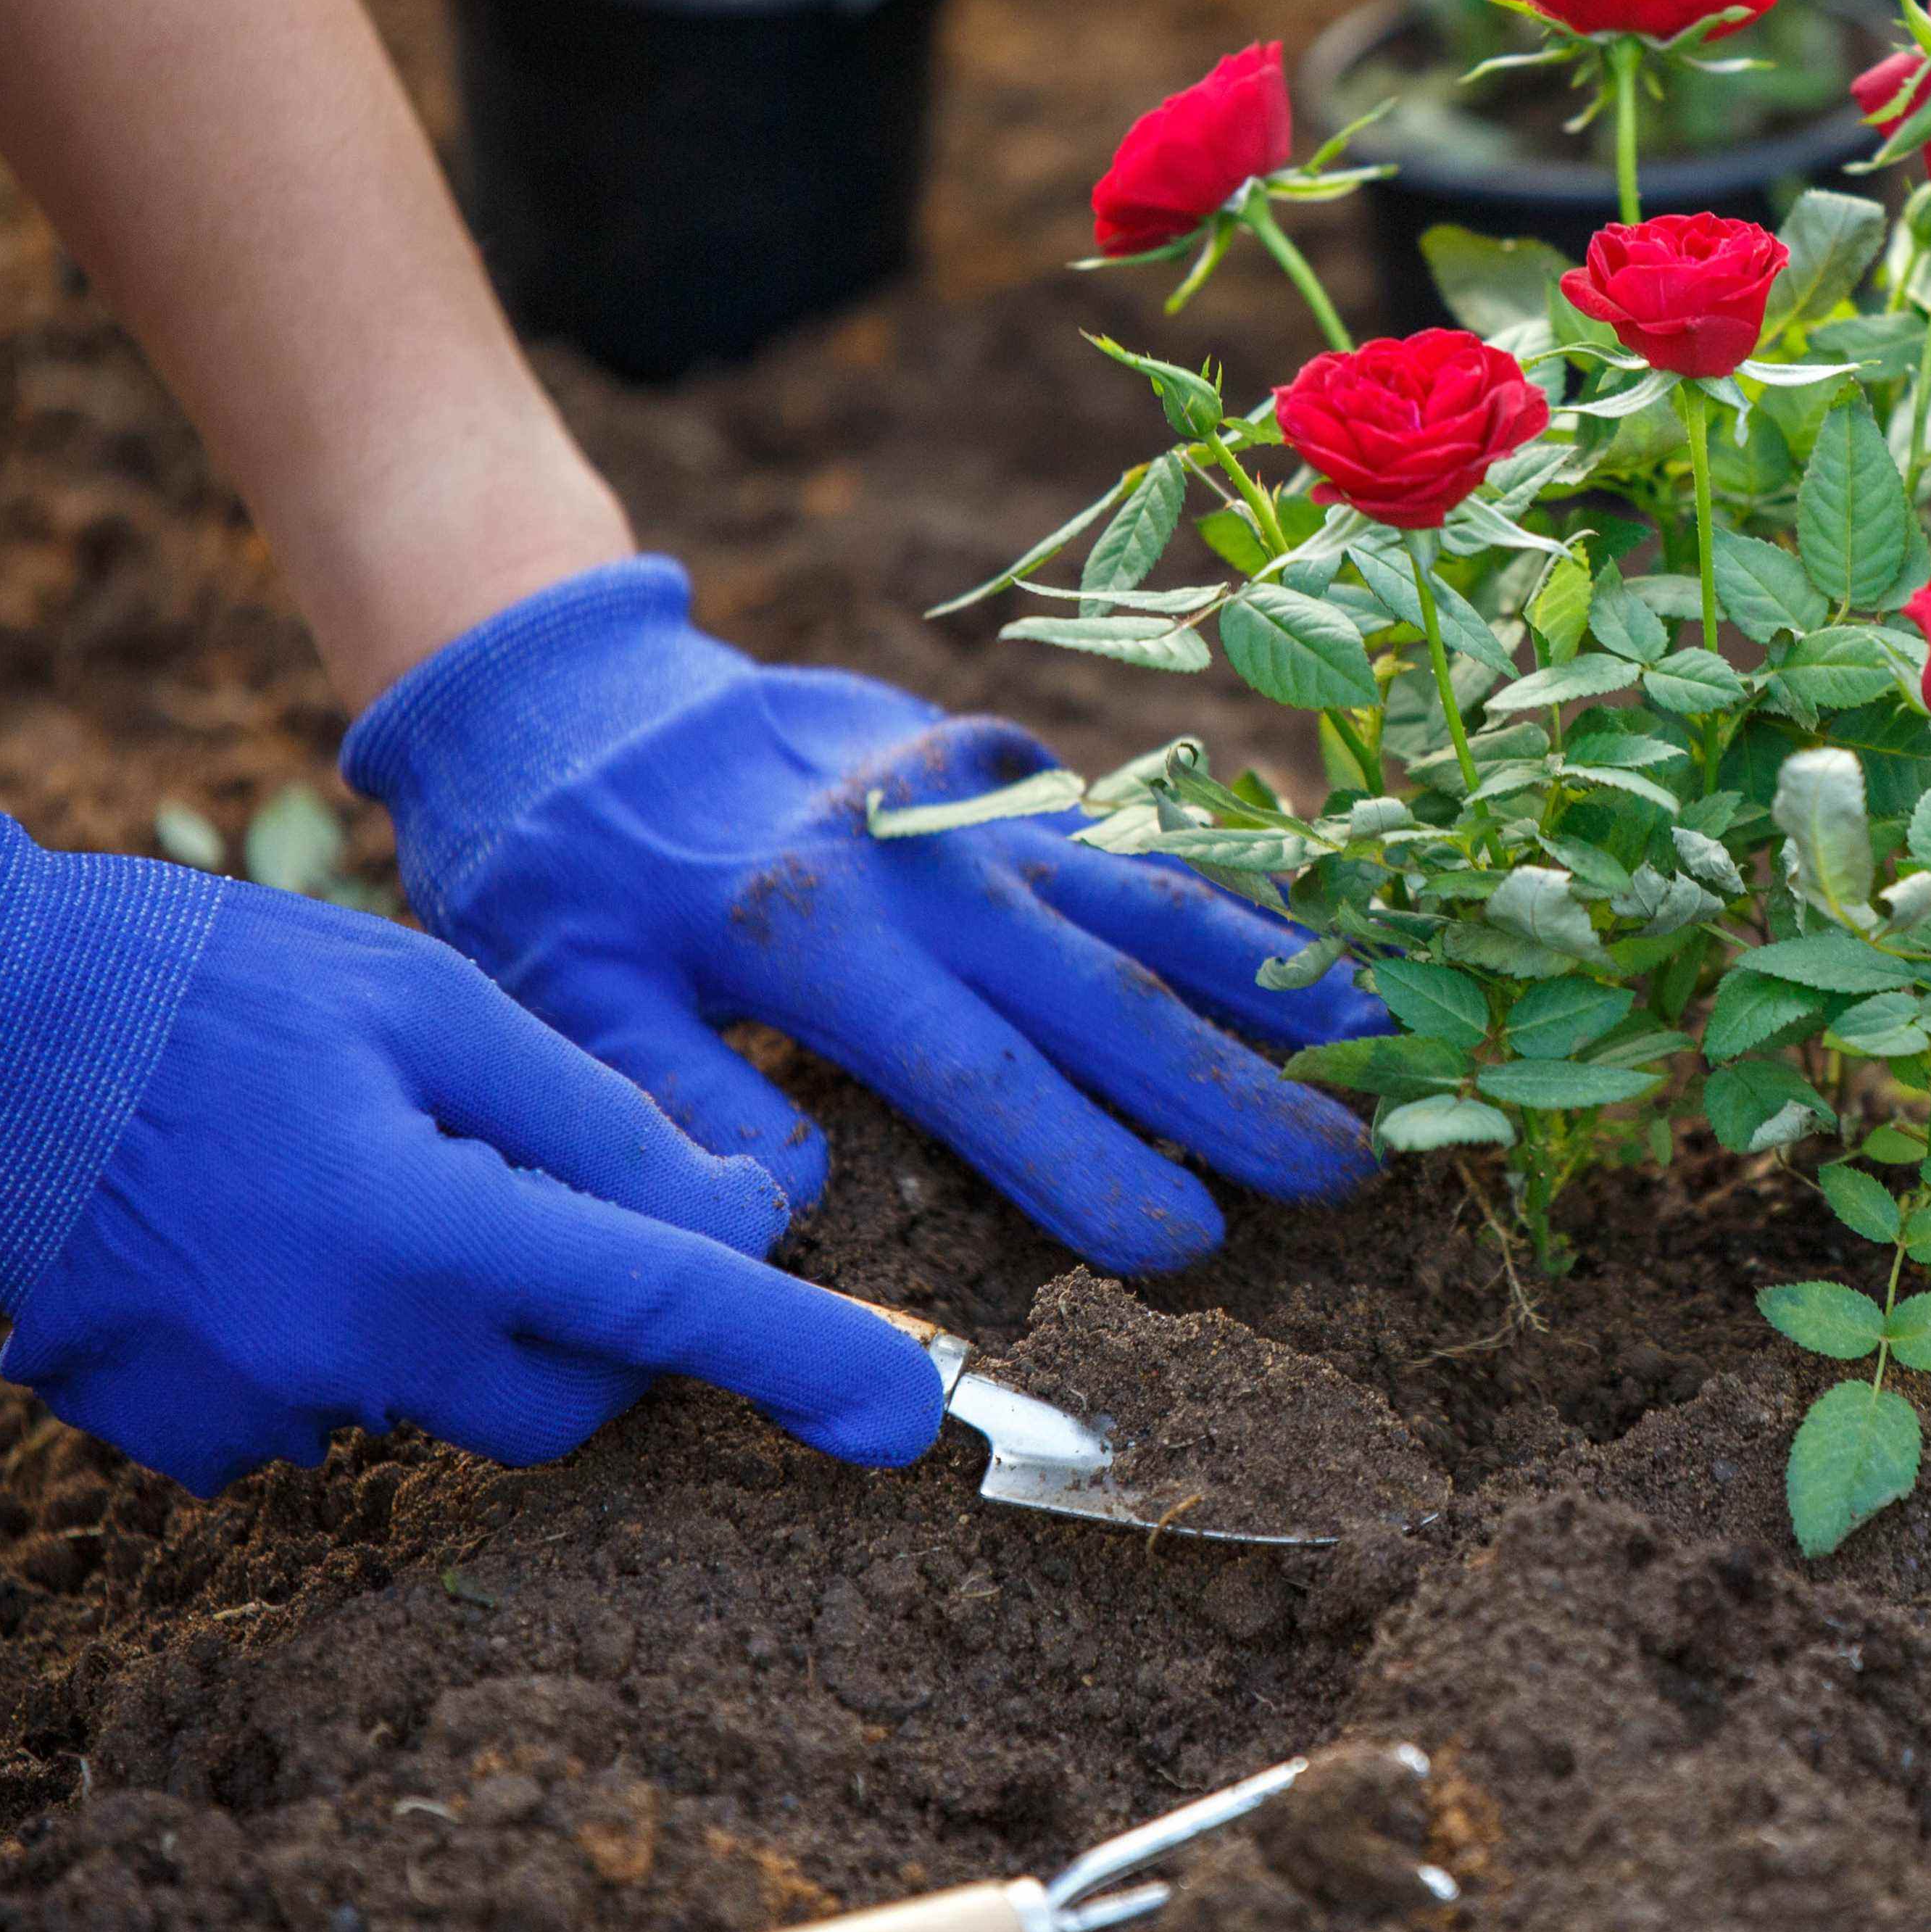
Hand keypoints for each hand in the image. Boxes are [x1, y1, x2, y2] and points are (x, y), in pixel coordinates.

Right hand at [0, 815, 941, 1493]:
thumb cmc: (211, 985)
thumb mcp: (427, 1003)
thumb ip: (592, 1121)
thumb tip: (739, 1216)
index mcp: (426, 1227)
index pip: (667, 1310)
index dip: (806, 1358)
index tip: (908, 1414)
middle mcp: (354, 1348)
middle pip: (573, 1399)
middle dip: (606, 1326)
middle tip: (541, 1192)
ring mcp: (263, 1410)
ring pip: (452, 1399)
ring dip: (461, 1310)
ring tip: (355, 1172)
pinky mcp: (191, 1435)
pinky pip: (333, 1410)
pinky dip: (348, 1335)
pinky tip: (271, 1232)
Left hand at [341, 558, 1384, 1272]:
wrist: (572, 684)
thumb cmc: (554, 866)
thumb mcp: (557, 990)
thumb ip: (667, 1097)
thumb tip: (781, 1211)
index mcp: (814, 934)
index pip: (980, 1073)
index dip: (1088, 1162)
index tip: (1190, 1247)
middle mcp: (922, 864)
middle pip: (1103, 992)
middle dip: (1234, 1089)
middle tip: (1350, 1170)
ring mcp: (971, 806)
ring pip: (1144, 897)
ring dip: (1265, 972)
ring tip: (1376, 1033)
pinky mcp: (995, 770)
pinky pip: (1130, 835)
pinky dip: (1225, 887)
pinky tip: (1310, 928)